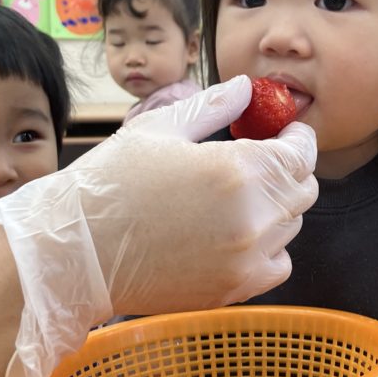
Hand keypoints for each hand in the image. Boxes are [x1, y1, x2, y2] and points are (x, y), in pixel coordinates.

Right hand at [0, 75, 318, 376]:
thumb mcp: (158, 130)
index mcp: (236, 169)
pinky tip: (234, 234)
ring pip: (291, 226)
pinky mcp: (234, 289)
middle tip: (257, 162)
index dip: (297, 140)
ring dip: (274, 208)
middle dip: (287, 171)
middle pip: (303, 190)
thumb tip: (245, 87)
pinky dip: (268, 248)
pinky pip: (279, 263)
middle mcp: (251, 217)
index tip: (284, 134)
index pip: (301, 154)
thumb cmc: (109, 184)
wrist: (74, 252)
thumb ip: (211, 106)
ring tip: (232, 198)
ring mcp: (245, 259)